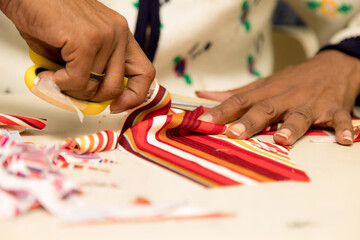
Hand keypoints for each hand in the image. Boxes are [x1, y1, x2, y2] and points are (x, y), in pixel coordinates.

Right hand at [0, 0, 153, 112]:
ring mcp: (105, 36)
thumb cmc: (49, 16)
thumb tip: (93, 98)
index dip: (134, 96)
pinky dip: (59, 83)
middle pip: (116, 87)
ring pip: (94, 87)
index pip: (144, 73)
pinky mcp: (86, 40)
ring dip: (71, 89)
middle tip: (74, 91)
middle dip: (93, 98)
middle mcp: (118, 34)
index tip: (117, 105)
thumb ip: (93, 71)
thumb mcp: (81, 46)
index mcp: (121, 36)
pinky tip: (48, 74)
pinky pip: (76, 80)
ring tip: (54, 77)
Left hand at [197, 50, 359, 145]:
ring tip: (282, 138)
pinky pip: (339, 120)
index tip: (204, 121)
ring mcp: (309, 104)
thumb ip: (234, 94)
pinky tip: (343, 139)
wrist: (331, 66)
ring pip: (299, 116)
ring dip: (291, 127)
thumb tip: (203, 96)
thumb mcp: (262, 84)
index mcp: (266, 93)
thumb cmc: (291, 81)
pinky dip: (343, 129)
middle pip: (265, 109)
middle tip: (234, 133)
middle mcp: (285, 98)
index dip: (221, 111)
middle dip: (250, 121)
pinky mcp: (333, 109)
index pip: (239, 101)